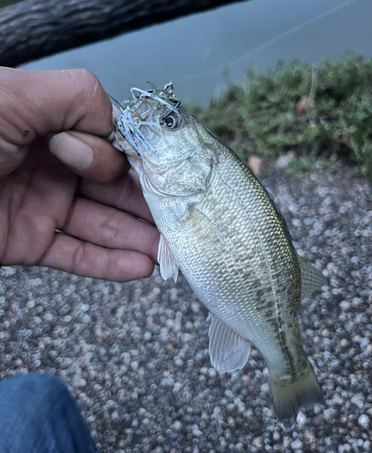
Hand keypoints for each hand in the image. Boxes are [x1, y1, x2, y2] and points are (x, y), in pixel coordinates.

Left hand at [0, 67, 158, 280]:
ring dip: (139, 241)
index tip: (174, 185)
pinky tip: (139, 268)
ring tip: (173, 255)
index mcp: (50, 126)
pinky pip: (75, 255)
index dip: (144, 166)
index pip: (112, 147)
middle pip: (114, 190)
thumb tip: (117, 133)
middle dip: (152, 209)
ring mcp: (39, 206)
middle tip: (186, 227)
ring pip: (101, 226)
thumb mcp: (15, 96)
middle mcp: (49, 165)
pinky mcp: (25, 244)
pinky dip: (108, 264)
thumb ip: (77, 99)